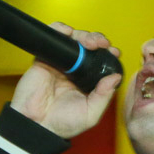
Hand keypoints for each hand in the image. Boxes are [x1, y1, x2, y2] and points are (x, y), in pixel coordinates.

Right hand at [10, 23, 122, 138]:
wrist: (37, 124)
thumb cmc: (63, 123)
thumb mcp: (91, 113)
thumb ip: (104, 95)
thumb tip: (116, 76)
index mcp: (88, 82)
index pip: (101, 62)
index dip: (108, 54)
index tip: (114, 52)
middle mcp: (76, 70)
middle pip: (89, 47)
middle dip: (98, 40)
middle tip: (102, 44)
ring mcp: (60, 63)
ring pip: (74, 39)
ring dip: (84, 35)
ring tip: (89, 42)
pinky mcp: (44, 58)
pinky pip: (53, 38)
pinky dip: (60, 30)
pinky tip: (68, 33)